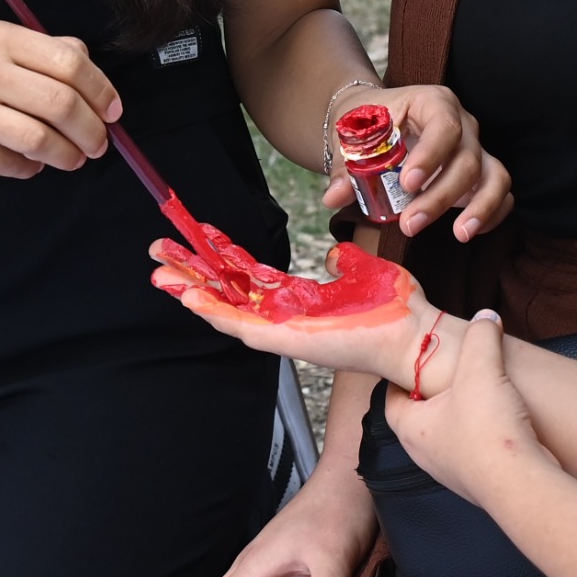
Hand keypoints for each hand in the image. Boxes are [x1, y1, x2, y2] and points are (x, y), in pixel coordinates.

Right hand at [0, 20, 120, 178]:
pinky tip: (31, 164)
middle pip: (61, 103)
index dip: (101, 91)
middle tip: (99, 144)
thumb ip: (38, 50)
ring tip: (72, 160)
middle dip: (92, 131)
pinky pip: (8, 165)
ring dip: (68, 156)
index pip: (69, 63)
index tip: (113, 111)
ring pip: (40, 139)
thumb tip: (88, 65)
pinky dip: (30, 169)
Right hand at [152, 239, 438, 379]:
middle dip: (192, 272)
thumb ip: (343, 261)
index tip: (199, 234)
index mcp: (300, 301)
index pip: (250, 276)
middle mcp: (285, 318)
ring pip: (225, 310)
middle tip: (159, 253)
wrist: (417, 334)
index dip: (222, 256)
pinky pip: (243, 327)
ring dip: (192, 291)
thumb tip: (331, 251)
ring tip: (160, 273)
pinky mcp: (288, 342)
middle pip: (227, 291)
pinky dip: (215, 312)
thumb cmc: (397, 310)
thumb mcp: (364, 270)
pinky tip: (191, 297)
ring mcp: (283, 332)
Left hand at [319, 83, 511, 240]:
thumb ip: (345, 166)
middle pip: (466, 158)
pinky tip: (470, 231)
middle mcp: (462, 123)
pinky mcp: (481, 172)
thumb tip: (334, 196)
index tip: (408, 185)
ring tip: (459, 235)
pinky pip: (500, 191)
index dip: (431, 156)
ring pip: (494, 175)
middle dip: (440, 196)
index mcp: (432, 102)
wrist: (375, 120)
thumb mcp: (351, 138)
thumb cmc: (366, 124)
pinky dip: (493, 212)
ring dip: (480, 207)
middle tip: (410, 225)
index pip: (443, 125)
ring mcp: (475, 148)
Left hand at [384, 310, 554, 506]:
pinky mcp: (480, 481)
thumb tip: (486, 318)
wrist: (521, 485)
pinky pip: (475, 452)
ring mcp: (452, 471)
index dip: (401, 377)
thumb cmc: (488, 432)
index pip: (390, 399)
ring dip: (462, 416)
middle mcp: (426, 454)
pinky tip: (504, 422)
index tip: (413, 362)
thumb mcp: (481, 369)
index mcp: (412, 428)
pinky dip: (484, 435)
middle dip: (434, 394)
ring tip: (481, 394)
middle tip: (448, 373)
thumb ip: (481, 337)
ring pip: (449, 435)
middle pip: (420, 417)